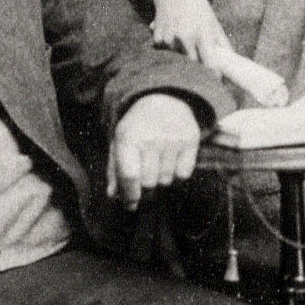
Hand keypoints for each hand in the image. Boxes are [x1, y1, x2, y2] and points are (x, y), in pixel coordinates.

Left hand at [109, 92, 201, 208]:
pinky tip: (170, 168)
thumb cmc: (137, 127)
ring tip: (156, 171)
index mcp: (128, 138)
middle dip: (145, 191)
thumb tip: (113, 196)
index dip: (129, 195)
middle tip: (144, 189)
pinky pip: (183, 175)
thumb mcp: (119, 142)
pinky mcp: (190, 141)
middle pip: (149, 183)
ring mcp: (173, 140)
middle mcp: (151, 139)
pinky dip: (176, 178)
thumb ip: (114, 169)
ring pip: (166, 181)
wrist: (164, 99)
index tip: (130, 205)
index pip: (130, 176)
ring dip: (160, 183)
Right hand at [150, 0, 288, 108]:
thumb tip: (233, 66)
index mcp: (202, 34)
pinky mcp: (157, 40)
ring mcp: (169, 39)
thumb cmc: (198, 9)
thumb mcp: (214, 24)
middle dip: (199, 73)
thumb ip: (223, 46)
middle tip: (205, 76)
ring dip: (184, 63)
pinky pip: (167, 56)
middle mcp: (184, 38)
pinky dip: (172, 55)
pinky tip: (175, 42)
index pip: (210, 64)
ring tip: (187, 51)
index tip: (217, 84)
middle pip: (193, 68)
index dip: (214, 77)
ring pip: (179, 63)